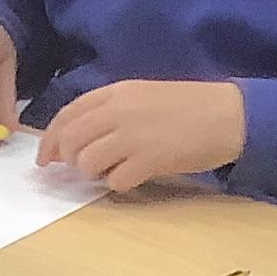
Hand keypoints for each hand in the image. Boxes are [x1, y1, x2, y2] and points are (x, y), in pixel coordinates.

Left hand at [37, 79, 245, 189]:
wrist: (230, 115)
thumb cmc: (188, 107)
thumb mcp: (144, 96)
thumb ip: (109, 112)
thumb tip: (74, 139)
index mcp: (118, 92)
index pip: (68, 115)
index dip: (50, 140)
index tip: (45, 158)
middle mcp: (120, 111)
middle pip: (71, 141)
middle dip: (70, 160)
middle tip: (82, 168)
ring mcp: (133, 135)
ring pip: (87, 163)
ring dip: (95, 173)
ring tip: (117, 168)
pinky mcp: (148, 160)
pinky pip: (114, 181)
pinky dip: (120, 183)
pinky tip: (137, 174)